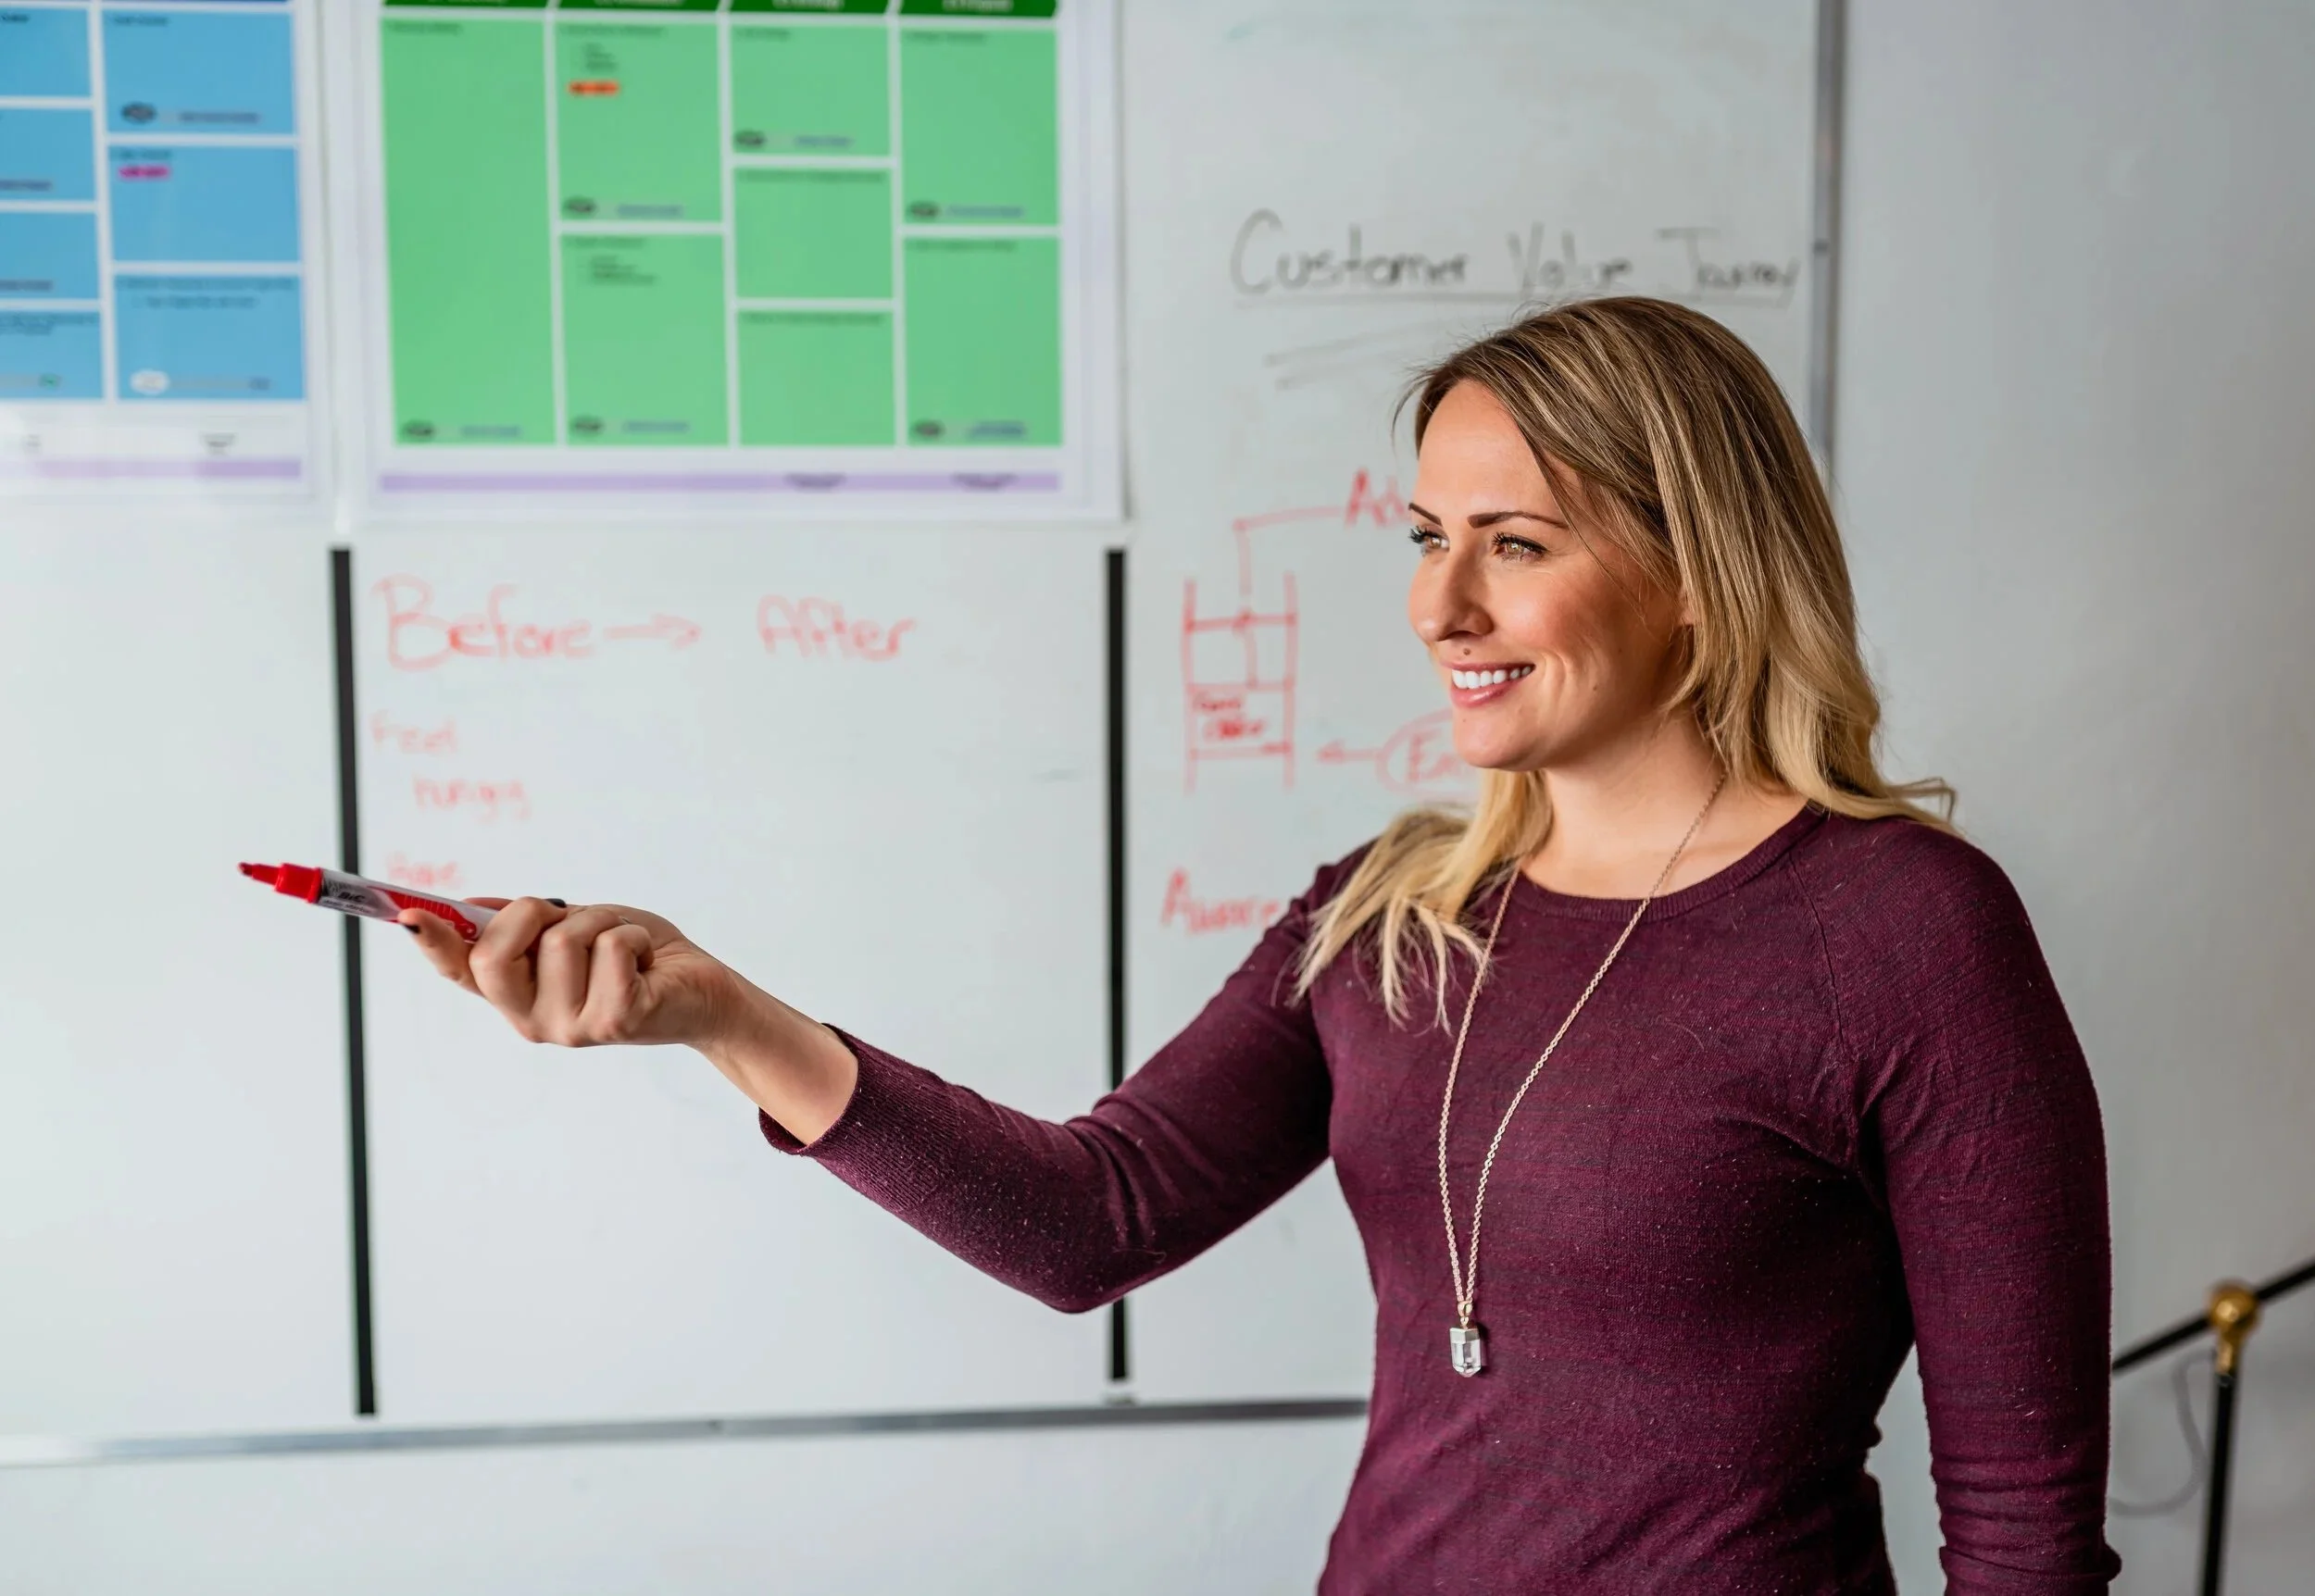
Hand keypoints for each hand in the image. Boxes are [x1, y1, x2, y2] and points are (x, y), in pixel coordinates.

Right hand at [402, 896, 734, 1050]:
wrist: (702, 990)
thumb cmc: (638, 957)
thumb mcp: (576, 928)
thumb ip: (526, 923)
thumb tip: (468, 906)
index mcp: (518, 995)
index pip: (460, 972)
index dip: (431, 943)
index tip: (406, 915)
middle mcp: (534, 1020)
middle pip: (495, 954)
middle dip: (533, 913)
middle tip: (572, 917)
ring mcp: (571, 1028)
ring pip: (563, 939)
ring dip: (603, 921)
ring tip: (626, 945)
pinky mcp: (614, 1021)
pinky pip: (610, 947)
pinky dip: (634, 935)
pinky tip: (648, 961)